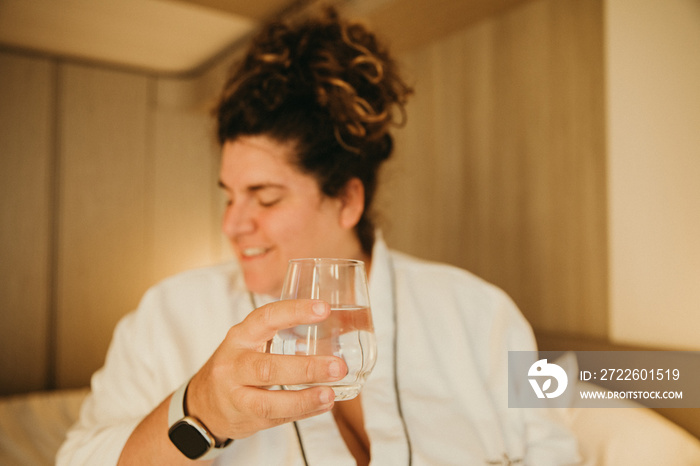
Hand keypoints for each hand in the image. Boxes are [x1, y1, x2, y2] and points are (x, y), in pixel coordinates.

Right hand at [184, 299, 346, 440]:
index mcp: (240, 337)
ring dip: (304, 398)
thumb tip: (334, 323)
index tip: (323, 309)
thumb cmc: (237, 365)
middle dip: (306, 368)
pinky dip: (303, 411)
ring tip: (330, 394)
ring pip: (269, 401)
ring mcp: (236, 395)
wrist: (203, 403)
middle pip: (268, 368)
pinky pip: (276, 417)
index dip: (294, 312)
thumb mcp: (250, 342)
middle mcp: (234, 365)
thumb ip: (281, 333)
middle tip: (337, 366)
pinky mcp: (245, 418)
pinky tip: (324, 404)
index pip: (265, 318)